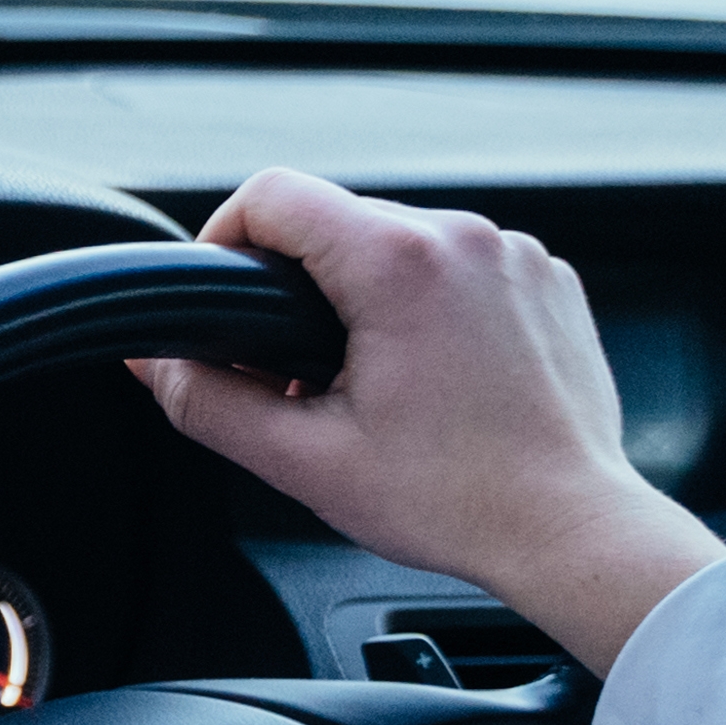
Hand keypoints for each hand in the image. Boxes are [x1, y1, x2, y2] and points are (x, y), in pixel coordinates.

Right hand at [135, 170, 723, 672]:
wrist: (573, 530)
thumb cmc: (455, 501)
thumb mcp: (303, 460)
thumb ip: (206, 401)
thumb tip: (152, 361)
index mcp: (399, 263)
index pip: (273, 194)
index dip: (224, 240)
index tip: (227, 303)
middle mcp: (464, 237)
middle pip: (337, 220)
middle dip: (302, 287)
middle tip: (300, 375)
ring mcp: (516, 253)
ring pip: (400, 241)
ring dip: (369, 297)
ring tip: (375, 383)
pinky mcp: (547, 278)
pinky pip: (460, 264)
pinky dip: (432, 306)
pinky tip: (435, 378)